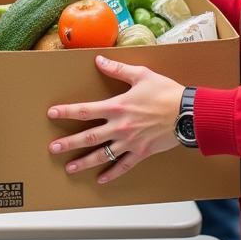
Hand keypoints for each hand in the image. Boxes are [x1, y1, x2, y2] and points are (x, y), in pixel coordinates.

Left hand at [47, 54, 184, 183]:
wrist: (188, 113)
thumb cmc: (166, 92)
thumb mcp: (141, 74)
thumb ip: (117, 69)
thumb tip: (98, 60)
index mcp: (117, 107)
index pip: (85, 110)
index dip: (67, 112)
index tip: (52, 113)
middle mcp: (120, 127)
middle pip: (88, 137)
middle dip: (68, 143)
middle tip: (52, 149)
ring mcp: (130, 142)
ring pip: (102, 155)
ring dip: (84, 162)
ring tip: (69, 168)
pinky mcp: (142, 152)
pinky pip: (124, 166)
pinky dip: (112, 174)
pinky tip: (101, 179)